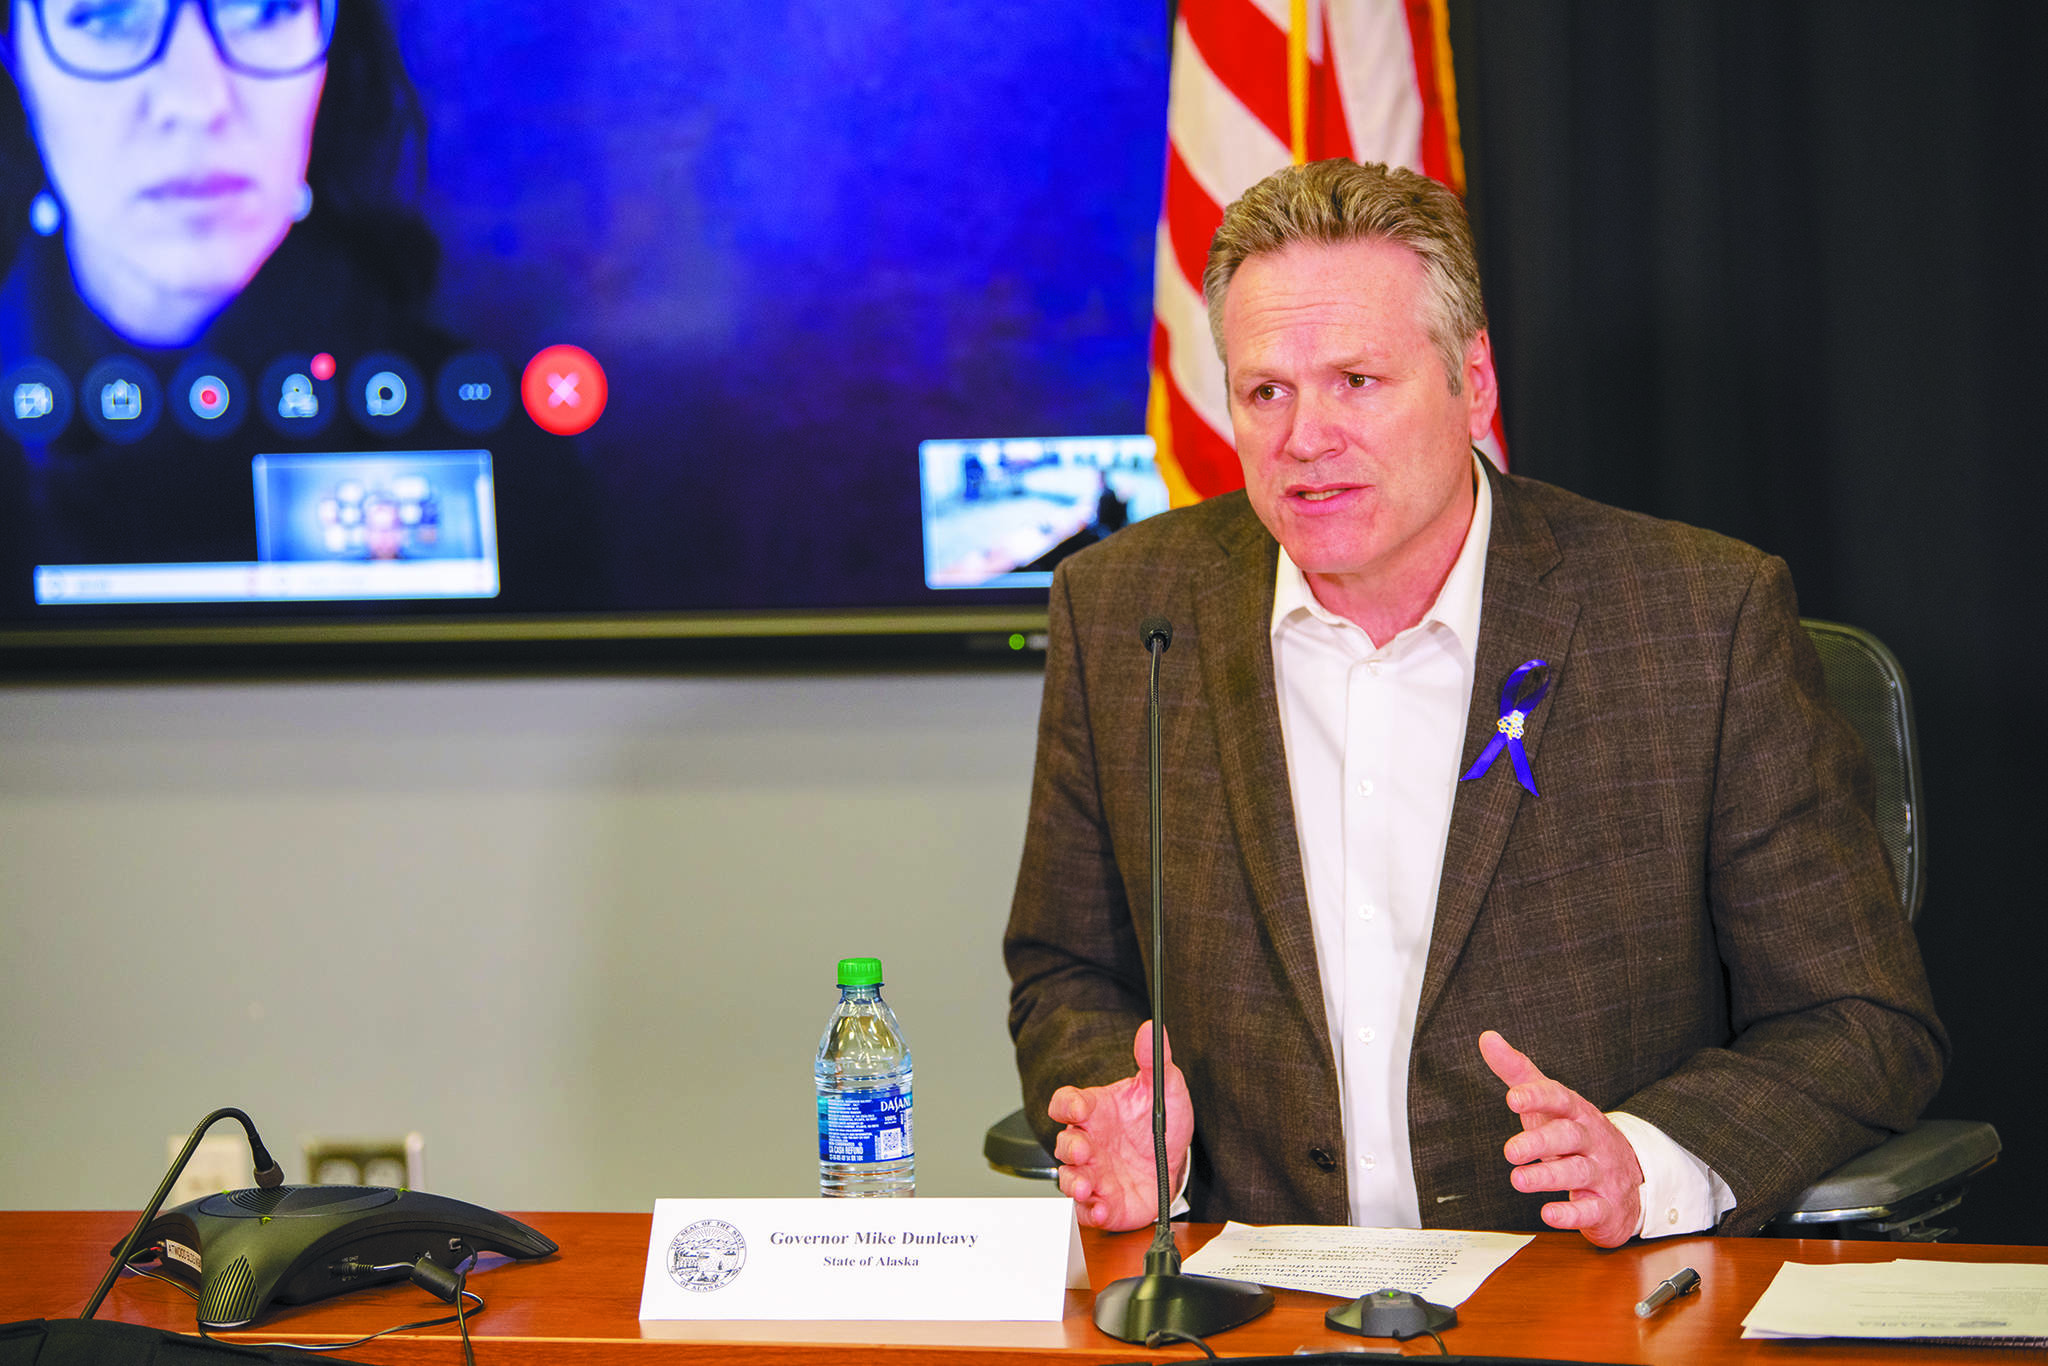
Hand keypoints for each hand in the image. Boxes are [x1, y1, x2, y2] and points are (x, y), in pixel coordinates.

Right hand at [1047, 1021, 1191, 1230]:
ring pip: (1069, 1178)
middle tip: (1084, 1151)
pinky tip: (1102, 1209)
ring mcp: (1094, 1174)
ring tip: (1087, 1188)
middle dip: (1070, 1149)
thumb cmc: (1158, 1122)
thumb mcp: (1163, 1088)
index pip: (1066, 1103)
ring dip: (1074, 1184)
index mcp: (1095, 1112)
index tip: (1080, 1109)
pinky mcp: (1104, 1202)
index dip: (1067, 1106)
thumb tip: (1151, 1028)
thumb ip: (1155, 1059)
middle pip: (1064, 1144)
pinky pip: (1088, 1211)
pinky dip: (1091, 1212)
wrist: (1175, 1162)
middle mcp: (1088, 1143)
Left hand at [1479, 1030, 1642, 1246]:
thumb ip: (1519, 1073)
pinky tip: (1548, 1214)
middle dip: (1540, 1142)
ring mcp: (1602, 1173)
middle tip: (1510, 1151)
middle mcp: (1592, 1140)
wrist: (1627, 1181)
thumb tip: (1487, 1038)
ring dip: (1547, 1177)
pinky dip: (1571, 1214)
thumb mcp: (1549, 1104)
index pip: (1559, 1098)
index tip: (1512, 1097)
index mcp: (1576, 1112)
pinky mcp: (1606, 1206)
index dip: (1537, 1096)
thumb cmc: (1576, 1137)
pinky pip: (1591, 1210)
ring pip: (1578, 1172)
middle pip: (1568, 1136)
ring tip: (1518, 1180)